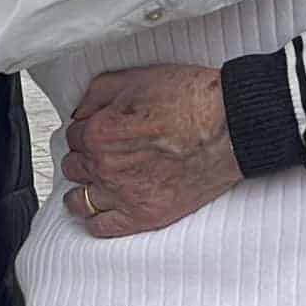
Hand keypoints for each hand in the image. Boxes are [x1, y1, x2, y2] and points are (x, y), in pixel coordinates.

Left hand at [59, 65, 241, 238]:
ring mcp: (123, 194)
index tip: (100, 132)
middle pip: (74, 167)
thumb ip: (97, 94)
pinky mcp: (144, 215)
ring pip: (79, 200)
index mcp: (99, 132)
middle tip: (104, 153)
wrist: (232, 126)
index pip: (73, 136)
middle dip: (86, 158)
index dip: (87, 130)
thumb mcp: (139, 78)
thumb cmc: (194, 100)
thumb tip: (80, 111)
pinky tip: (103, 210)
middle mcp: (105, 166)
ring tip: (97, 184)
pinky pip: (100, 227)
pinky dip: (96, 219)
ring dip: (84, 189)